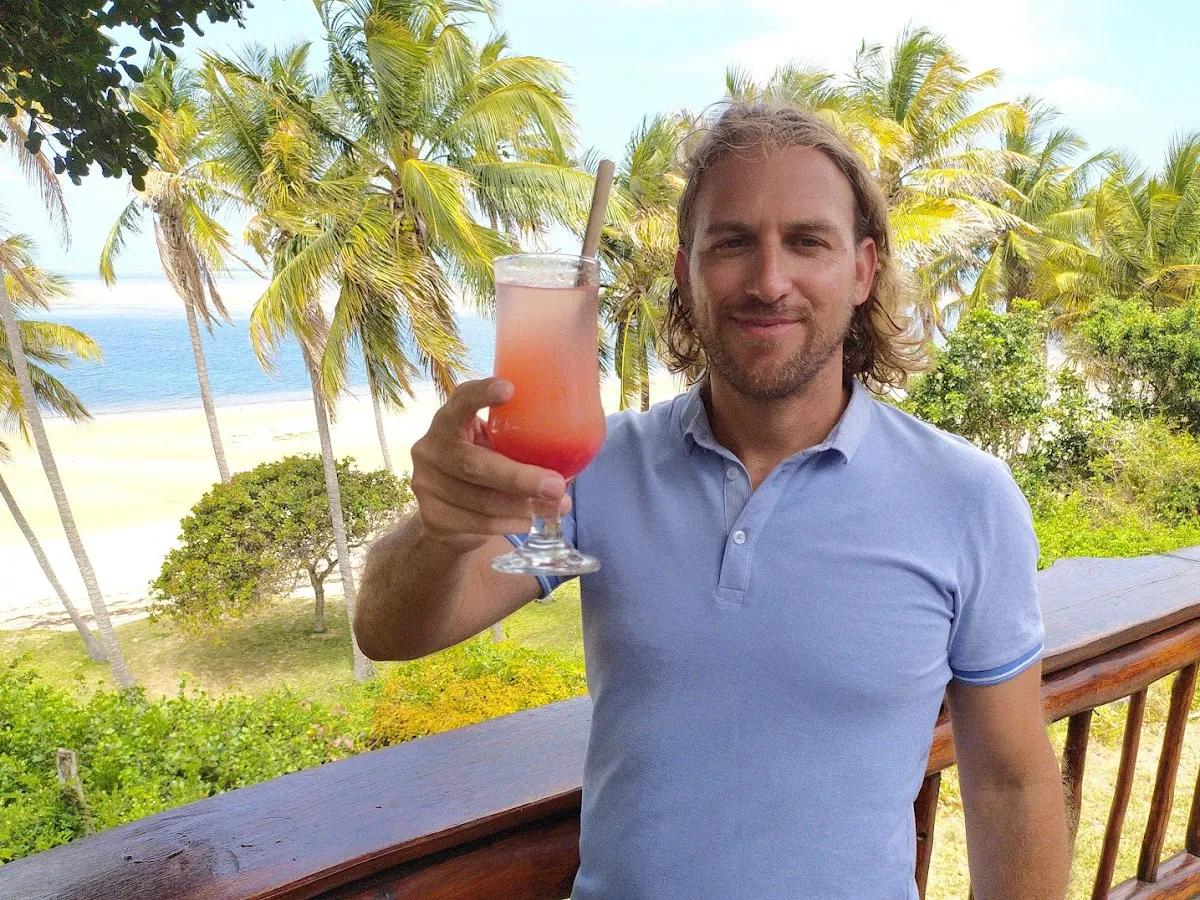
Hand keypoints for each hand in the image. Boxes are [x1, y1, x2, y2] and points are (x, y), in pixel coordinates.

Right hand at [410, 377, 571, 552]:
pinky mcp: (431, 516)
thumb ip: (518, 441)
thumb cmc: (484, 466)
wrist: (448, 512)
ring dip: (523, 507)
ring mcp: (426, 483)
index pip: (460, 400)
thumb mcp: (493, 446)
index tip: (509, 389)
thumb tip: (576, 450)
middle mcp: (431, 448)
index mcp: (450, 420)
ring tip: (555, 507)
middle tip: (556, 485)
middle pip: (474, 464)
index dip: (481, 395)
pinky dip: (510, 524)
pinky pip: (477, 523)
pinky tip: (529, 522)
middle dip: (519, 478)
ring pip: (480, 500)